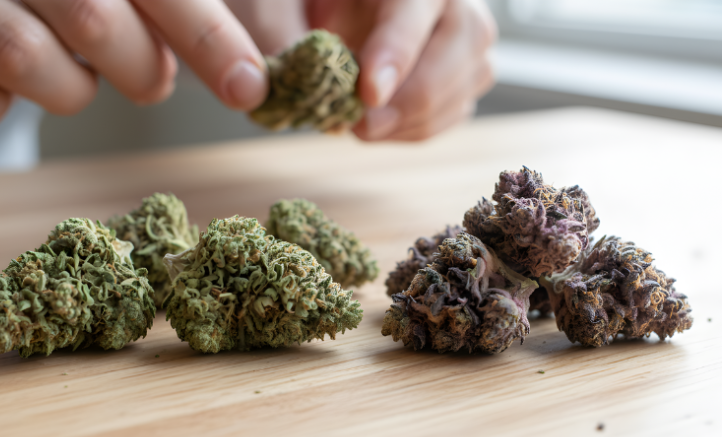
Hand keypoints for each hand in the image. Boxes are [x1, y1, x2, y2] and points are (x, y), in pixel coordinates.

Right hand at [0, 0, 268, 129]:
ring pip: (27, 60)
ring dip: (68, 89)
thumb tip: (249, 75)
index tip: (248, 87)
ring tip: (72, 72)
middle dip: (141, 69)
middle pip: (96, 22)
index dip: (210, 37)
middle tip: (150, 78)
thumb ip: (183, 9)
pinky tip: (2, 85)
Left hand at [227, 0, 495, 140]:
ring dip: (410, 120)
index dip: (395, 52)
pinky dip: (416, 129)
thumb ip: (276, 30)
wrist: (342, 10)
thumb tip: (261, 85)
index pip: (414, 7)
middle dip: (408, 98)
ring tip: (360, 127)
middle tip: (359, 126)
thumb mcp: (283, 2)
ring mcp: (469, 35)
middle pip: (459, 48)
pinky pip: (455, 110)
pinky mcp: (468, 71)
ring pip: (462, 84)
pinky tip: (380, 128)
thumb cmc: (309, 0)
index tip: (369, 94)